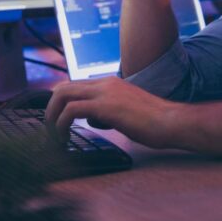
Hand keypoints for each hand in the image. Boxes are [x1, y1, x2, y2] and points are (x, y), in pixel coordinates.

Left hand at [44, 77, 177, 148]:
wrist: (171, 121)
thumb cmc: (154, 121)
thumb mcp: (126, 110)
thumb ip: (108, 110)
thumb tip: (94, 118)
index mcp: (110, 83)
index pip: (74, 84)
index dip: (60, 101)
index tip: (56, 118)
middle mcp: (105, 83)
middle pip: (63, 86)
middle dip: (50, 107)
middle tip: (50, 128)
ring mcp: (105, 93)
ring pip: (62, 94)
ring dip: (52, 115)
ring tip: (53, 134)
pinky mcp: (106, 106)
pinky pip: (72, 110)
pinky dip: (61, 123)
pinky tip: (64, 137)